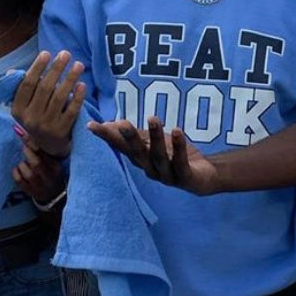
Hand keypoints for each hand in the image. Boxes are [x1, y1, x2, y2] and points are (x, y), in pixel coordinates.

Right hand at [12, 50, 85, 158]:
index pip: (27, 85)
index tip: (47, 53)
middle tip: (65, 54)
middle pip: (45, 88)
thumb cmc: (37, 118)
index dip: (37, 67)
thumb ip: (23, 89)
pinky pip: (72, 110)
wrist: (49, 147)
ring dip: (70, 78)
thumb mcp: (25, 107)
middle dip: (56, 69)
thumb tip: (11, 71)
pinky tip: (82, 84)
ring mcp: (47, 126)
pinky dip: (77, 97)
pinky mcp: (62, 132)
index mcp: (18, 110)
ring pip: (59, 97)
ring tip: (78, 65)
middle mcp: (30, 119)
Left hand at [13, 140, 65, 206]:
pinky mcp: (30, 191)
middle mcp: (48, 177)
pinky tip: (16, 169)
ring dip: (23, 165)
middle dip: (28, 154)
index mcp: (55, 168)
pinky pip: (20, 181)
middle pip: (37, 164)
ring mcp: (39, 186)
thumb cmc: (51, 174)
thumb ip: (42, 152)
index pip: (47, 155)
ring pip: (28, 174)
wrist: (54, 195)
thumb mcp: (52, 163)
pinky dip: (15, 173)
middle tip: (24, 148)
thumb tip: (26, 135)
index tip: (28, 138)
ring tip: (23, 163)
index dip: (35, 145)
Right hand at [88, 115, 218, 195]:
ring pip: (159, 156)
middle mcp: (151, 169)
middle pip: (138, 153)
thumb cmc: (174, 158)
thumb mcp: (154, 144)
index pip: (122, 147)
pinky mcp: (186, 177)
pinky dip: (179, 147)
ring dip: (156, 137)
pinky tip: (178, 130)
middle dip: (130, 138)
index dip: (108, 137)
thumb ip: (135, 136)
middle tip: (121, 123)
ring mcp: (168, 175)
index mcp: (141, 160)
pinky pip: (181, 162)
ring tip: (153, 118)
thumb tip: (110, 123)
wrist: (204, 178)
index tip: (92, 125)